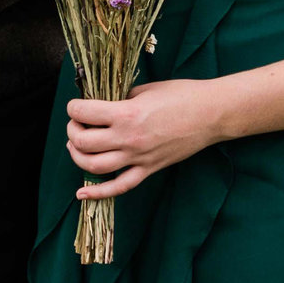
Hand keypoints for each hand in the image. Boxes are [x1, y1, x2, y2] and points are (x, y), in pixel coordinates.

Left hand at [66, 78, 223, 200]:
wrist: (211, 114)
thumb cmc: (181, 95)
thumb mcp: (145, 89)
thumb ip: (121, 99)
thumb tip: (102, 105)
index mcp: (127, 113)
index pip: (84, 114)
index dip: (73, 108)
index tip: (75, 105)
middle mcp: (129, 138)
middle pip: (84, 142)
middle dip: (72, 132)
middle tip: (76, 124)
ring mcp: (138, 158)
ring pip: (95, 167)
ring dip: (78, 157)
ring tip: (76, 146)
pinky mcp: (149, 170)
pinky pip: (119, 187)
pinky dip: (98, 193)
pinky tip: (82, 193)